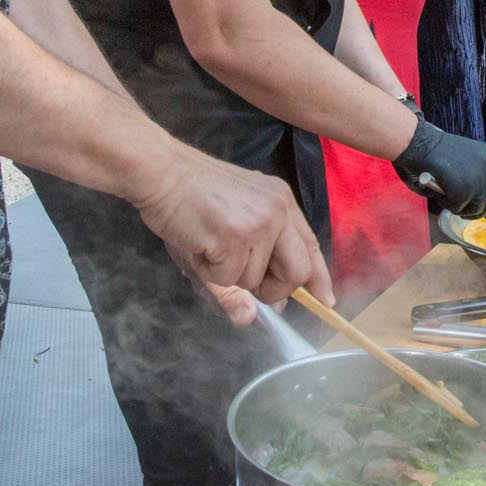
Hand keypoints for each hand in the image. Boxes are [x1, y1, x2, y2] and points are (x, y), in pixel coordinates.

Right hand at [138, 153, 330, 320]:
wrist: (160, 171)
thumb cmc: (190, 197)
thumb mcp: (229, 228)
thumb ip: (251, 268)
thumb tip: (256, 314)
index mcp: (281, 202)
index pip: (310, 246)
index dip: (319, 278)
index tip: (325, 302)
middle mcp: (278, 211)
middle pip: (297, 273)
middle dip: (273, 291)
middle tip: (248, 284)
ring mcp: (259, 224)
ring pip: (256, 282)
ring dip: (228, 276)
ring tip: (209, 244)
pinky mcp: (235, 237)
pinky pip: (228, 279)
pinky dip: (208, 272)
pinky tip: (199, 244)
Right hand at [391, 120, 485, 218]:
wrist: (419, 142)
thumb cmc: (433, 151)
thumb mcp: (461, 163)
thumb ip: (475, 183)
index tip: (483, 211)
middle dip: (478, 211)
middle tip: (464, 214)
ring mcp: (479, 180)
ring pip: (475, 208)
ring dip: (458, 207)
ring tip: (443, 194)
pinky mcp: (465, 191)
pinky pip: (458, 208)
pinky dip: (446, 204)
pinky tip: (438, 190)